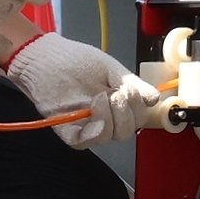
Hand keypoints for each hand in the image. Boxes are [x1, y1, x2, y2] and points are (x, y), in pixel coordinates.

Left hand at [1, 33, 166, 146]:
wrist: (44, 56)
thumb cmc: (74, 59)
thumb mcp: (109, 68)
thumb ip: (132, 84)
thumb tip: (154, 98)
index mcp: (116, 104)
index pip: (138, 118)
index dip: (138, 108)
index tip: (129, 89)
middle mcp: (103, 117)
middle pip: (127, 131)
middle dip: (125, 112)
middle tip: (113, 93)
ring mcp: (85, 125)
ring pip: (110, 137)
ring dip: (109, 117)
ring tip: (98, 97)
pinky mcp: (67, 130)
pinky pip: (86, 142)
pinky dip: (94, 131)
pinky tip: (93, 113)